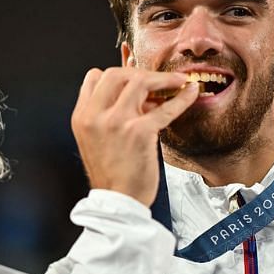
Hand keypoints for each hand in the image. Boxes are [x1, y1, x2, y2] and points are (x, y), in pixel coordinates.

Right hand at [70, 67, 197, 204]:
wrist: (118, 201)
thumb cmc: (112, 173)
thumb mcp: (95, 139)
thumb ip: (107, 113)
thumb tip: (135, 89)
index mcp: (82, 117)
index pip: (94, 77)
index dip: (118, 73)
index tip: (135, 74)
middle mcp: (95, 116)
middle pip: (116, 73)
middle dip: (139, 71)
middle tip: (157, 79)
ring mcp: (116, 122)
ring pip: (139, 81)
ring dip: (162, 78)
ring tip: (177, 82)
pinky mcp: (139, 131)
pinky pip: (165, 107)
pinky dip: (182, 97)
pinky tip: (191, 92)